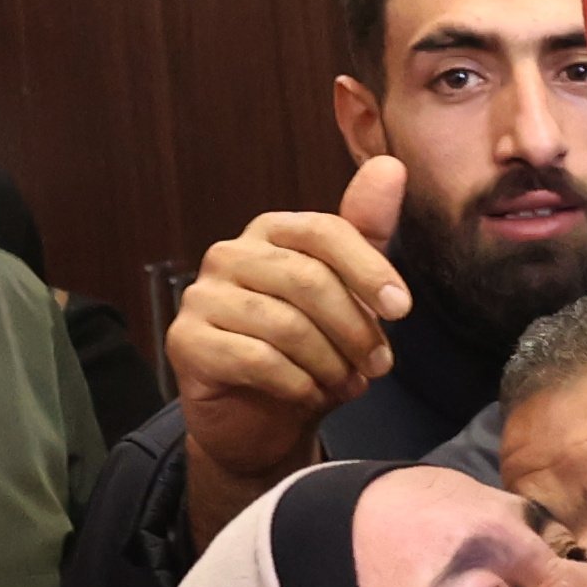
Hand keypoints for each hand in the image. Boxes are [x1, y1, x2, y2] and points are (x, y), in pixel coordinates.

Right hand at [171, 158, 411, 541]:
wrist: (257, 421)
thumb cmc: (307, 352)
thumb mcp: (347, 293)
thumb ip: (366, 233)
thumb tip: (391, 165)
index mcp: (271, 231)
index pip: (324, 231)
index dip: (368, 269)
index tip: (401, 309)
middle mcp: (229, 254)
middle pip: (308, 280)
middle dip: (354, 329)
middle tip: (378, 365)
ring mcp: (201, 296)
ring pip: (284, 325)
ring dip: (328, 363)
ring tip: (345, 384)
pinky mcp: (185, 341)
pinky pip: (255, 359)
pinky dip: (296, 384)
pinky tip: (309, 395)